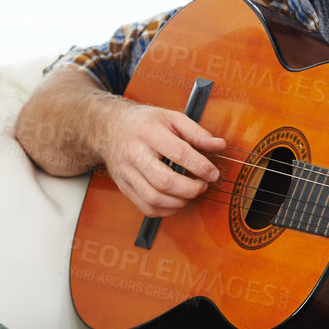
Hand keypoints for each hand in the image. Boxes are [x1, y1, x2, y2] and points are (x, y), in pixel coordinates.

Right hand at [99, 102, 226, 216]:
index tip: (213, 173)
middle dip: (190, 188)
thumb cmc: (143, 122)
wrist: (109, 127)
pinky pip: (146, 208)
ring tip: (191, 193)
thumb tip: (219, 145)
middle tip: (203, 185)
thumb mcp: (171, 118)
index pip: (178, 153)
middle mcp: (134, 154)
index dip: (200, 166)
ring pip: (154, 198)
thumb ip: (197, 132)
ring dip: (179, 201)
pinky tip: (176, 201)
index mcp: (148, 132)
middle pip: (164, 181)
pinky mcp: (123, 187)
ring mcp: (126, 173)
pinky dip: (165, 210)